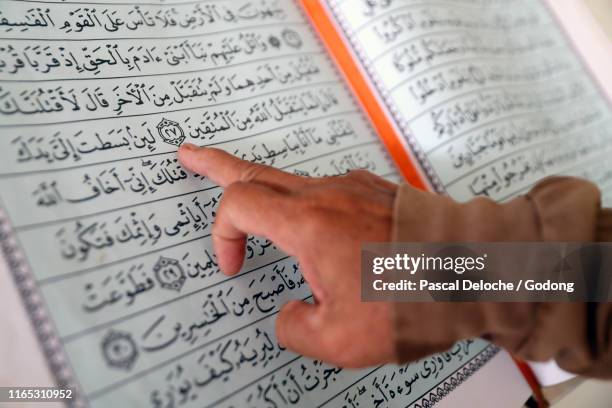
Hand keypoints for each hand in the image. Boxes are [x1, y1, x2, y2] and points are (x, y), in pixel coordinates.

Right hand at [178, 144, 396, 367]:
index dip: (222, 234)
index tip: (233, 266)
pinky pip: (329, 191)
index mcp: (308, 223)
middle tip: (190, 155)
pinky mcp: (377, 193)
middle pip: (255, 170)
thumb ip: (296, 328)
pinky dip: (308, 205)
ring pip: (293, 181)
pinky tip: (320, 229)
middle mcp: (326, 195)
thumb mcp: (341, 340)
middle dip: (215, 164)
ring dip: (265, 190)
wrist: (479, 271)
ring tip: (256, 204)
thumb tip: (291, 314)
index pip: (238, 205)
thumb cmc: (414, 301)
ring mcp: (354, 188)